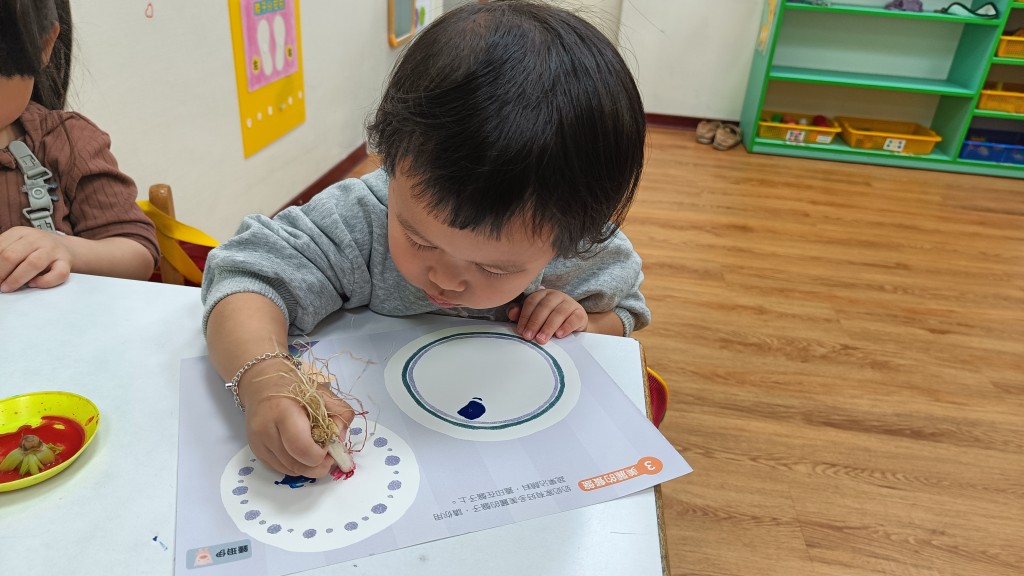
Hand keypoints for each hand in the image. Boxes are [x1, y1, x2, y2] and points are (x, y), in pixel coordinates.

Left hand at [0, 226, 72, 291]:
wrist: (66, 247)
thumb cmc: (36, 250)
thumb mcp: (17, 244)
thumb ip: (4, 252)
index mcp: (21, 233)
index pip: (0, 248)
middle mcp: (37, 239)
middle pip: (13, 255)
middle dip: (1, 272)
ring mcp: (53, 250)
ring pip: (33, 263)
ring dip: (16, 279)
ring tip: (8, 288)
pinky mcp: (66, 263)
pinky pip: (57, 274)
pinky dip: (44, 282)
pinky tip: (33, 284)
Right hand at [239, 363, 354, 476]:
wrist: (262, 384)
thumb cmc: (295, 387)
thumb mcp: (323, 393)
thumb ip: (340, 414)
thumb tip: (340, 440)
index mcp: (283, 411)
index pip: (301, 447)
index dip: (320, 454)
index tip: (328, 445)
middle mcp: (266, 430)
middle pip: (296, 464)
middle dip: (318, 466)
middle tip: (329, 456)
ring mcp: (258, 443)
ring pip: (289, 470)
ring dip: (308, 468)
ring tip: (317, 453)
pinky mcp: (256, 452)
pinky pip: (281, 468)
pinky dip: (296, 466)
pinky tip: (303, 453)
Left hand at [507, 288, 587, 343]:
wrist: (572, 324)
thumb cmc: (548, 320)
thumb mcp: (534, 317)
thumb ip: (521, 314)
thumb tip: (511, 313)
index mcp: (542, 294)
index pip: (532, 301)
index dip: (525, 316)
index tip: (521, 331)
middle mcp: (556, 296)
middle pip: (545, 307)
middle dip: (535, 323)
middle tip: (529, 337)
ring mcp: (569, 303)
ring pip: (558, 313)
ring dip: (548, 327)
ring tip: (541, 339)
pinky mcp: (580, 313)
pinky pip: (574, 319)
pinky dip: (566, 327)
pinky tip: (559, 335)